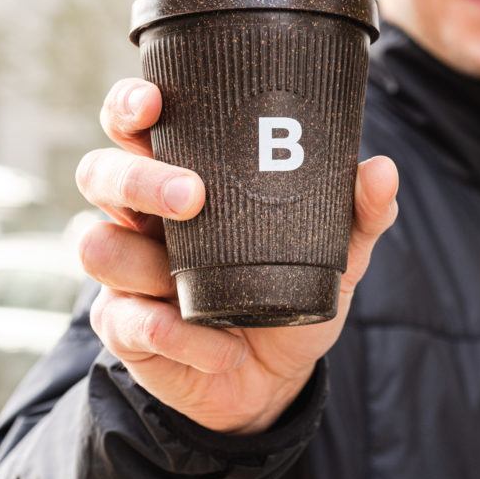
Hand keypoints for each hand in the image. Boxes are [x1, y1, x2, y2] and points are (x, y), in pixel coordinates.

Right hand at [75, 77, 397, 433]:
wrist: (274, 378)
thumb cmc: (292, 288)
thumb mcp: (335, 249)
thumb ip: (359, 210)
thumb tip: (381, 170)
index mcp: (183, 173)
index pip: (136, 125)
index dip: (130, 106)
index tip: (153, 100)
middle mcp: (144, 215)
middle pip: (101, 173)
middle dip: (138, 179)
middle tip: (191, 196)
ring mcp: (128, 272)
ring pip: (98, 246)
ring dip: (146, 265)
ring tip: (196, 290)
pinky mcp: (124, 328)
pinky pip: (127, 323)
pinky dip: (175, 335)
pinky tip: (217, 344)